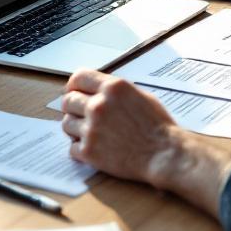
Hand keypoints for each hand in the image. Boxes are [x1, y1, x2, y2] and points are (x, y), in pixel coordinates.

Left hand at [60, 69, 183, 184]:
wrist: (164, 153)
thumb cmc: (157, 126)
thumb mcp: (140, 96)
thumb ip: (115, 92)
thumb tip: (97, 90)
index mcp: (113, 88)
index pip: (78, 78)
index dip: (74, 85)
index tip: (74, 91)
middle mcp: (99, 105)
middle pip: (68, 101)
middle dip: (73, 107)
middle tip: (80, 114)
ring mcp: (92, 129)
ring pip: (66, 124)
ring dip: (75, 128)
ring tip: (90, 132)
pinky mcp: (89, 151)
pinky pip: (72, 147)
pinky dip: (80, 149)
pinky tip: (94, 148)